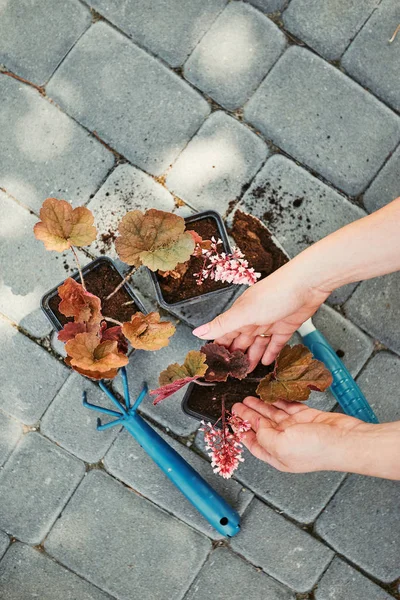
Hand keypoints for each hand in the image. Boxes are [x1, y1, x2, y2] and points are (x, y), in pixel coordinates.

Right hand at [193, 260, 329, 368]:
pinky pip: (275, 343)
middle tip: (230, 372)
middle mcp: (253, 319)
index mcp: (240, 314)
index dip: (218, 348)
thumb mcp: (244, 313)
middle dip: (235, 356)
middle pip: (240, 341)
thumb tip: (197, 332)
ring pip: (257, 345)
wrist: (307, 284)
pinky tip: (267, 362)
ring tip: (246, 372)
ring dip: (251, 357)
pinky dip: (270, 353)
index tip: (213, 363)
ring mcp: (269, 323)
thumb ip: (222, 325)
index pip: (224, 334)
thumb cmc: (274, 293)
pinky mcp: (286, 327)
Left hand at [233, 396, 371, 473]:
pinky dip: (279, 399)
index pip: (253, 444)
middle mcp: (285, 442)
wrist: (345, 440)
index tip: (231, 422)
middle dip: (248, 416)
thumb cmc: (316, 450)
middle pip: (261, 426)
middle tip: (236, 405)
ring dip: (260, 405)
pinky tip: (270, 394)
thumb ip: (264, 435)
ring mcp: (296, 429)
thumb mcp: (281, 445)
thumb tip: (254, 425)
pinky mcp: (306, 416)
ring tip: (247, 397)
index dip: (241, 433)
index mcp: (277, 455)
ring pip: (273, 414)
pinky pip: (288, 406)